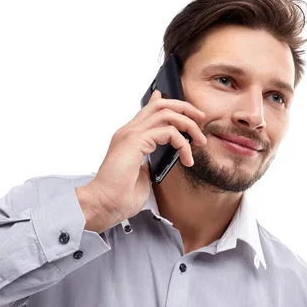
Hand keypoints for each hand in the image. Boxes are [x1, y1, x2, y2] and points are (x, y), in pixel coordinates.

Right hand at [83, 89, 206, 230]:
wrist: (104, 204)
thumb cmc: (119, 196)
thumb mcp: (142, 176)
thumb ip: (150, 163)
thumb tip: (162, 161)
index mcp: (128, 138)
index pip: (148, 111)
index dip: (167, 103)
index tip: (187, 110)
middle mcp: (128, 132)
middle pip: (161, 105)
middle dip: (185, 108)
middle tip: (201, 119)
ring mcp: (130, 134)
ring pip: (166, 113)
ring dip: (188, 124)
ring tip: (200, 141)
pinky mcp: (135, 141)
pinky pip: (168, 132)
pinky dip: (183, 144)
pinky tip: (187, 159)